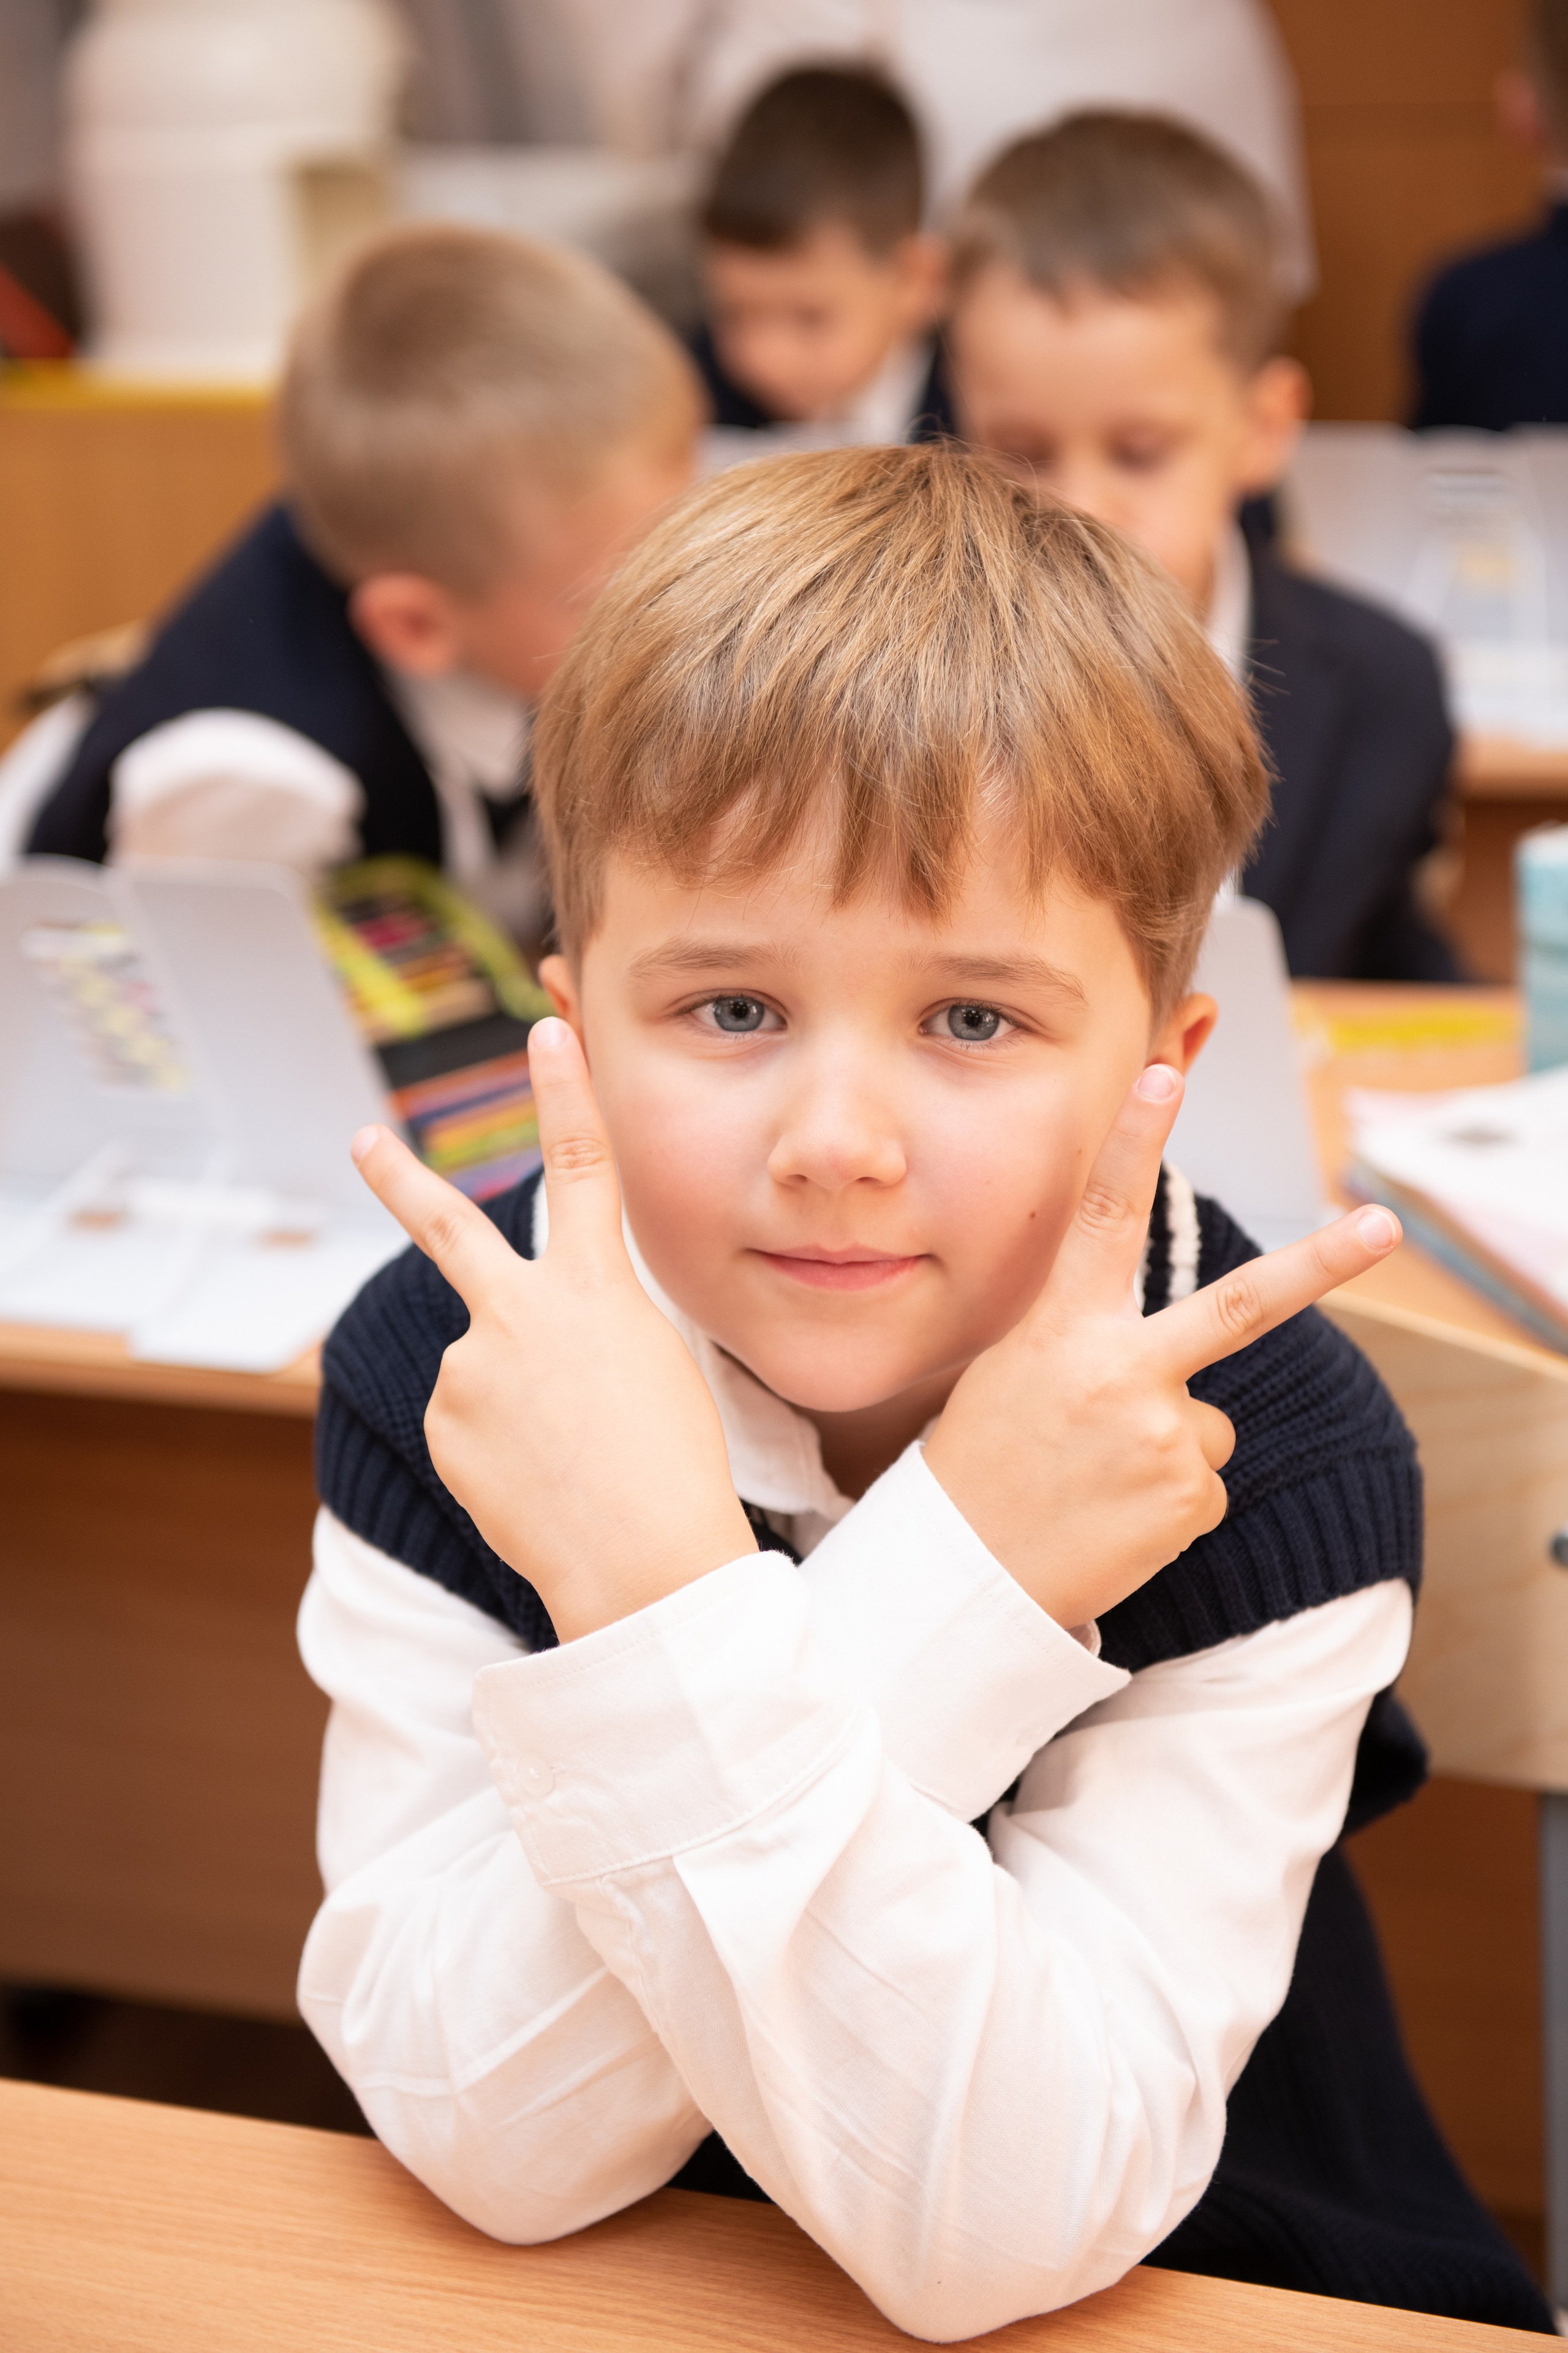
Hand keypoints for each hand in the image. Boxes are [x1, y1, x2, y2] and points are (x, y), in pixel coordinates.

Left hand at [350, 1018, 755, 1642]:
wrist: (643, 1562)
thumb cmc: (673, 1468)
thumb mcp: (653, 1364)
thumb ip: (580, 1326)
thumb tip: (497, 1342)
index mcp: (599, 1289)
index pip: (582, 1164)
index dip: (564, 1090)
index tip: (545, 1029)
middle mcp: (522, 1311)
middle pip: (449, 1226)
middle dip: (400, 1178)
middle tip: (361, 1143)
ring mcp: (472, 1365)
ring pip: (479, 1366)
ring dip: (510, 1402)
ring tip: (565, 1454)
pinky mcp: (443, 1419)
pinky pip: (465, 1419)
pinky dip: (495, 1444)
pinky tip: (536, 1477)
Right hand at [921, 1063, 1400, 1631]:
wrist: (964, 1577)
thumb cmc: (981, 1466)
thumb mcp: (1011, 1375)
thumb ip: (1085, 1343)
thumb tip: (1164, 1361)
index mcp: (1062, 1329)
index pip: (1104, 1217)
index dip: (1135, 1140)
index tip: (1165, 1074)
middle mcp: (1119, 1371)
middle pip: (1241, 1304)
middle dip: (1323, 1261)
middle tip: (1382, 1222)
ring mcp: (1161, 1435)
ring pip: (1205, 1421)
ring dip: (1167, 1448)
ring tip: (1095, 1481)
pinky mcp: (1188, 1496)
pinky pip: (1202, 1482)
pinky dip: (1167, 1501)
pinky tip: (1112, 1517)